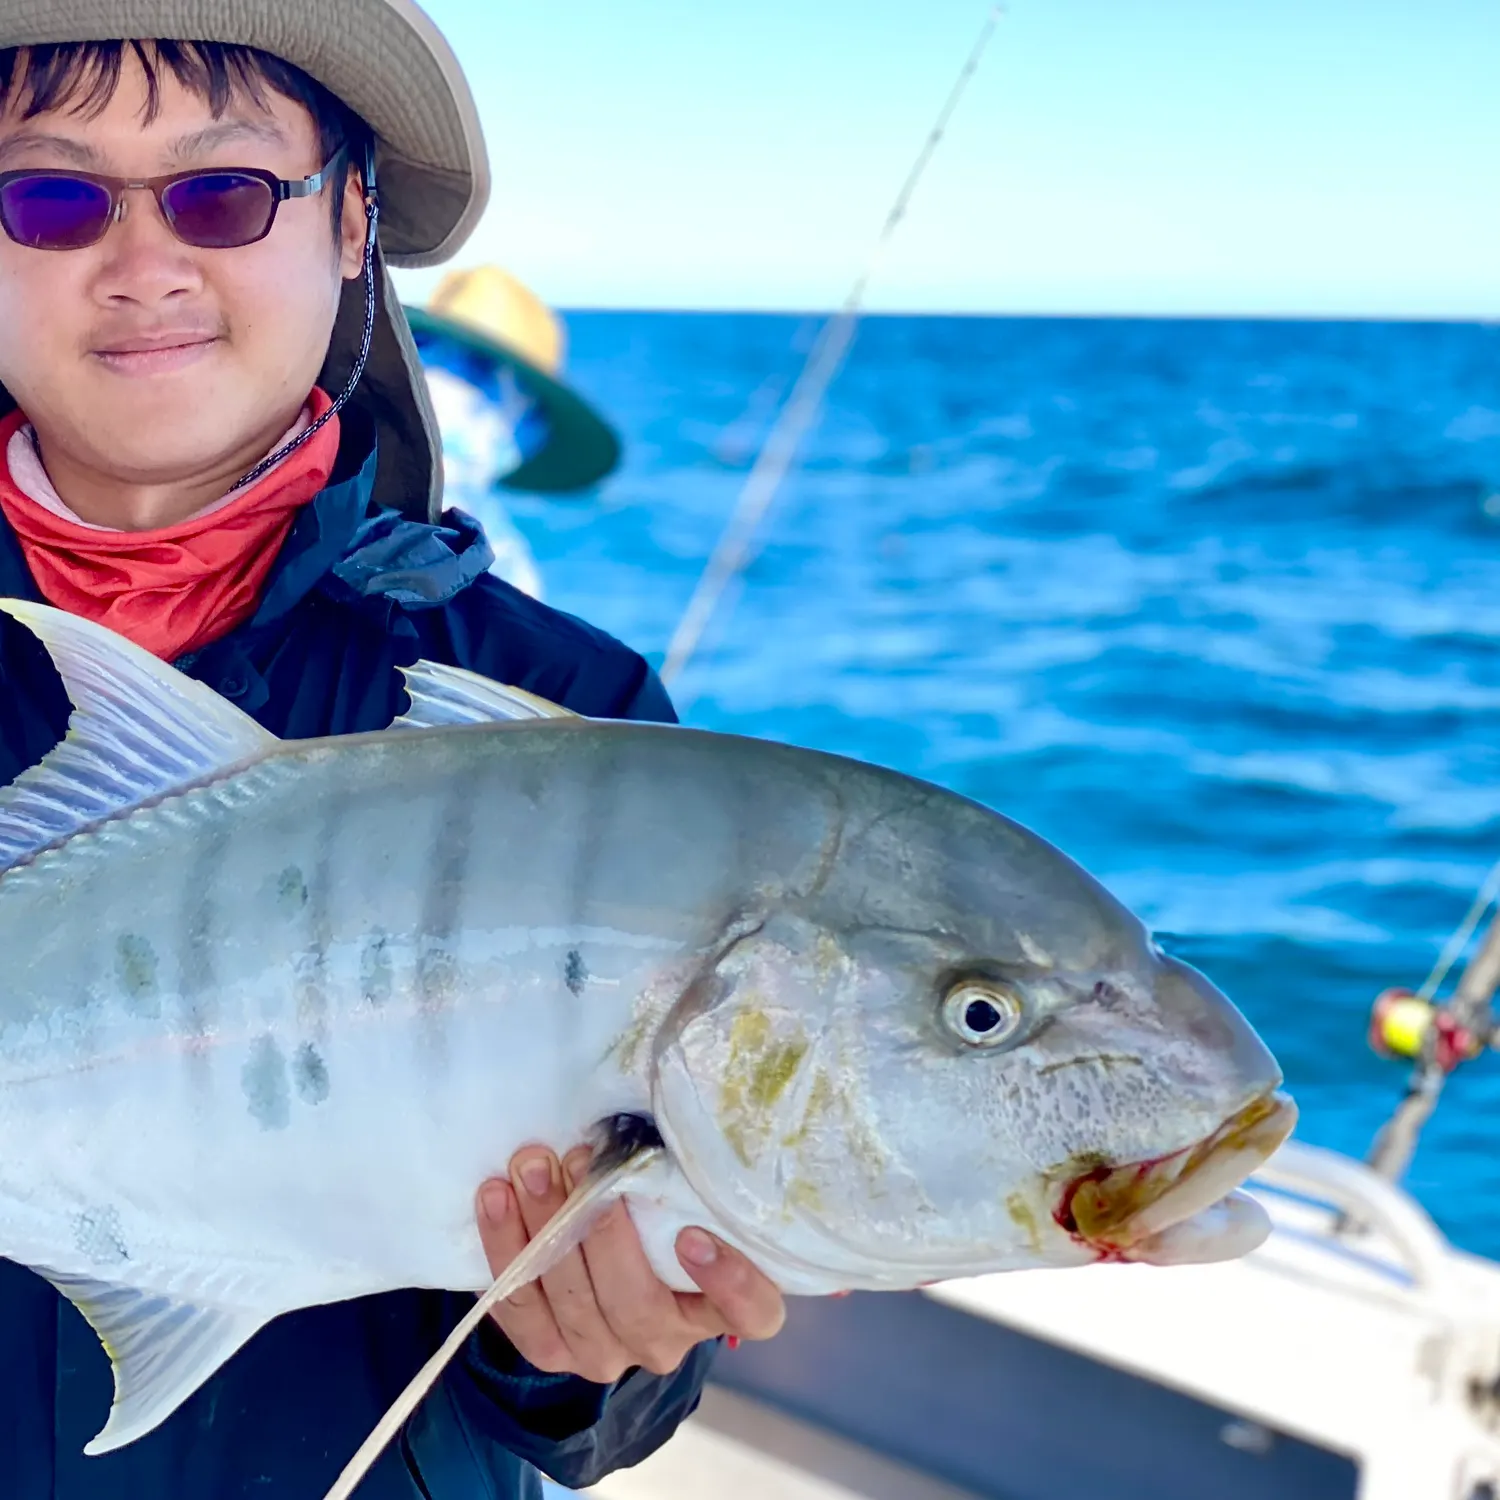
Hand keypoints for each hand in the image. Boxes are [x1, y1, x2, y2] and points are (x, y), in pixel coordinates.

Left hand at [474, 1145, 785, 1383]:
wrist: (602, 1256)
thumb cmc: (661, 1205)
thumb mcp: (685, 1190)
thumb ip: (686, 1170)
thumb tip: (673, 1092)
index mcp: (721, 1306)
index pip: (750, 1311)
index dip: (728, 1282)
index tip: (692, 1235)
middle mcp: (667, 1342)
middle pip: (635, 1304)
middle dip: (601, 1230)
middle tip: (582, 1160)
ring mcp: (606, 1354)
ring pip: (573, 1305)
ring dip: (547, 1228)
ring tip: (531, 1165)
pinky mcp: (550, 1351)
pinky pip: (519, 1309)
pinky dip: (505, 1248)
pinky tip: (495, 1196)